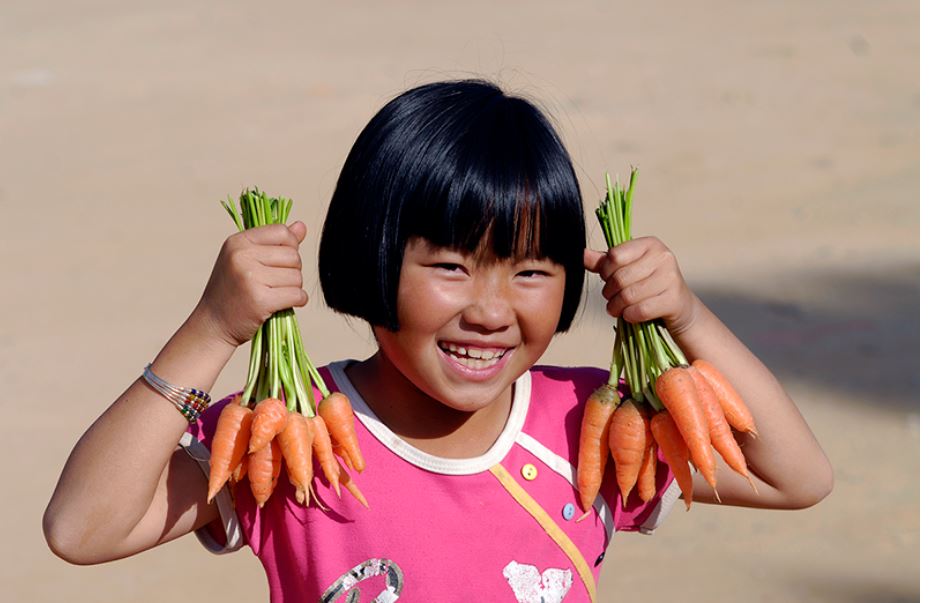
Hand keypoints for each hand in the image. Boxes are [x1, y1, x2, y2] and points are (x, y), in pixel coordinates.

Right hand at [192, 222, 308, 347]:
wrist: (213, 325)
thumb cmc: (231, 292)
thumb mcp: (246, 260)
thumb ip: (274, 243)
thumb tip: (301, 226)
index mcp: (238, 242)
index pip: (282, 232)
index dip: (290, 246)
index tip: (280, 261)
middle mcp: (242, 256)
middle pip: (293, 256)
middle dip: (292, 271)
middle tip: (275, 283)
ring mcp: (250, 278)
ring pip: (297, 277)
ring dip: (294, 288)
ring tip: (275, 294)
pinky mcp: (261, 300)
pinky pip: (297, 295)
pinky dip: (298, 301)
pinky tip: (283, 304)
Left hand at [583, 236, 697, 335]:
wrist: (678, 306)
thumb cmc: (648, 284)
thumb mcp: (628, 268)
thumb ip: (604, 262)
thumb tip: (581, 254)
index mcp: (650, 244)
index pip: (614, 256)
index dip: (605, 272)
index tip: (608, 279)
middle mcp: (663, 257)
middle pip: (620, 278)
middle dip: (609, 292)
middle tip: (610, 298)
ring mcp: (671, 278)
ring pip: (628, 295)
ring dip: (616, 307)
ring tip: (617, 309)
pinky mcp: (673, 300)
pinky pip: (640, 310)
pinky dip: (630, 316)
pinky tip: (630, 315)